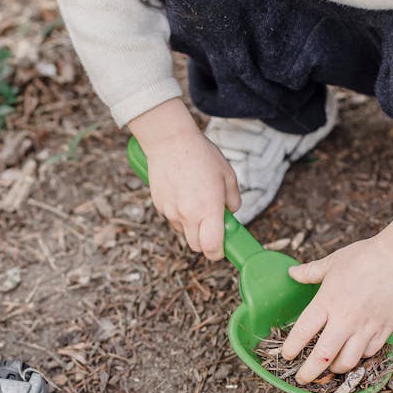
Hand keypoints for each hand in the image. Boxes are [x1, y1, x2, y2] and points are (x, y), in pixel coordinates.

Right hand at [129, 99, 239, 259]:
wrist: (170, 141)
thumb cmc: (202, 155)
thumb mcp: (228, 175)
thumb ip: (233, 200)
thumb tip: (230, 213)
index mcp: (209, 209)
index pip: (212, 248)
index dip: (218, 252)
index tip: (223, 247)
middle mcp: (189, 215)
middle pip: (196, 246)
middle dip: (206, 242)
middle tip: (212, 225)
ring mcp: (172, 212)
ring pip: (184, 232)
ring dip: (192, 226)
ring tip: (195, 201)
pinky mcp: (160, 206)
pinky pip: (172, 218)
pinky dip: (179, 213)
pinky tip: (182, 192)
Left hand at [281, 207, 392, 382]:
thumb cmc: (365, 257)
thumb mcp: (333, 262)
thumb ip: (310, 272)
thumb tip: (292, 272)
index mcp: (327, 302)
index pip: (302, 333)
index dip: (291, 349)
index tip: (286, 355)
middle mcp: (344, 320)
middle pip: (322, 357)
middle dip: (309, 372)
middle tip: (302, 378)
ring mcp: (365, 327)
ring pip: (347, 362)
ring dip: (335, 368)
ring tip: (329, 367)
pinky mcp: (384, 330)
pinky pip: (369, 354)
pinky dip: (360, 357)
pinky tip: (354, 353)